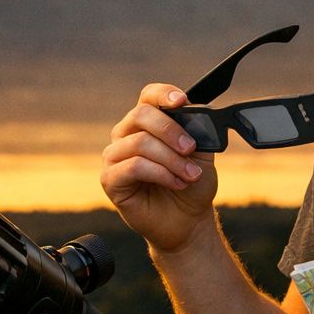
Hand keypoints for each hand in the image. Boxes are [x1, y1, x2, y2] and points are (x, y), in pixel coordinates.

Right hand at [100, 83, 218, 252]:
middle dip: (171, 130)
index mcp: (148, 122)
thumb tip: (197, 110)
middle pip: (141, 114)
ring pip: (140, 143)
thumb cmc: (191, 183)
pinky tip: (175, 183)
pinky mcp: (110, 179)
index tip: (182, 101)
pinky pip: (134, 166)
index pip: (149, 96)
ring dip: (171, 159)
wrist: (187, 219)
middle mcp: (127, 134)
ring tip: (190, 175)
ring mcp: (115, 156)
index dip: (163, 94)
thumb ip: (198, 129)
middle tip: (191, 148)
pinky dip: (161, 173)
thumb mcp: (203, 152)